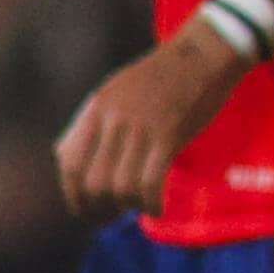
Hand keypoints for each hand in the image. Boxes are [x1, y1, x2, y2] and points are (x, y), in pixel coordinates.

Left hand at [56, 31, 248, 221]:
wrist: (204, 54)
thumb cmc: (164, 75)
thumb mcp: (117, 91)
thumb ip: (96, 123)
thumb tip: (71, 159)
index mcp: (96, 109)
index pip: (69, 163)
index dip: (74, 194)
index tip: (87, 209)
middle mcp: (112, 120)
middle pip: (92, 182)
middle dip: (99, 209)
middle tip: (113, 218)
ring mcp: (140, 128)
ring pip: (120, 187)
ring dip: (127, 208)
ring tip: (139, 210)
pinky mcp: (169, 136)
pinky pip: (151, 183)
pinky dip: (151, 204)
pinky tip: (158, 209)